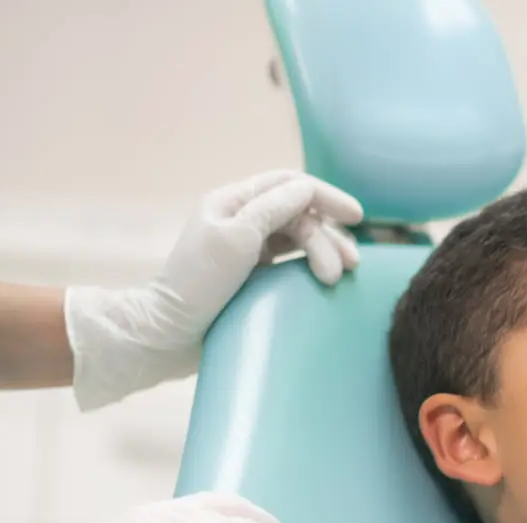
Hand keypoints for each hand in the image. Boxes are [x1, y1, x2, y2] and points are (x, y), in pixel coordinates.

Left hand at [66, 170, 364, 409]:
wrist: (170, 334)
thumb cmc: (198, 285)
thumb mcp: (235, 240)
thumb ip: (271, 210)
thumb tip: (306, 188)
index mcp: (232, 202)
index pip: (289, 186)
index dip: (326, 197)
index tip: (356, 218)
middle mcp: (241, 219)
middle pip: (298, 215)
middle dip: (326, 237)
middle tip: (345, 270)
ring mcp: (247, 248)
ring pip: (299, 238)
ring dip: (324, 252)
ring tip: (340, 278)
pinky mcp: (253, 276)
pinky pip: (292, 262)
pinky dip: (311, 266)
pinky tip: (324, 282)